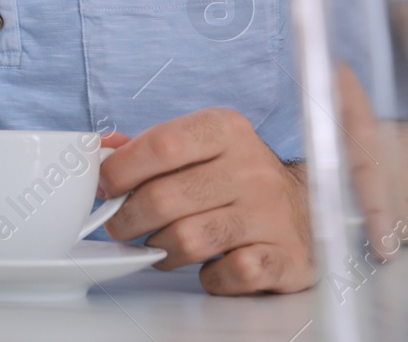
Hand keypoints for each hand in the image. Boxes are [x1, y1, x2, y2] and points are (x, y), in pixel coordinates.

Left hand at [99, 107, 313, 294]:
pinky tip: (208, 266)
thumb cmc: (235, 177)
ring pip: (189, 239)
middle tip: (120, 225)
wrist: (307, 208)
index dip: (121, 170)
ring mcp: (272, 214)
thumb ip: (148, 147)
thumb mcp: (199, 145)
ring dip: (161, 249)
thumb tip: (100, 150)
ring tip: (158, 246)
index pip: (162, 145)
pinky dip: (208, 276)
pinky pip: (228, 274)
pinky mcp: (286, 258)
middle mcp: (252, 169)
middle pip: (166, 198)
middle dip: (128, 218)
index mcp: (226, 130)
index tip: (104, 187)